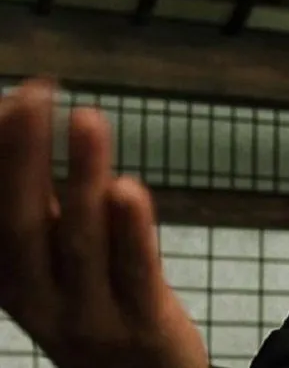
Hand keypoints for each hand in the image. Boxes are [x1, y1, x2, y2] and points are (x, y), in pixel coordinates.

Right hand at [0, 78, 208, 367]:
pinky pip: (135, 274)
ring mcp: (89, 316)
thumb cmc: (97, 309)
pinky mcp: (143, 325)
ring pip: (80, 244)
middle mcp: (38, 299)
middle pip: (20, 226)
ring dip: (81, 178)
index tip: (10, 99)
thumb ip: (47, 210)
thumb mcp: (58, 265)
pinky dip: (130, 231)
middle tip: (32, 95)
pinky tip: (127, 188)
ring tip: (86, 119)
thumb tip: (22, 126)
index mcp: (11, 280)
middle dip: (21, 159)